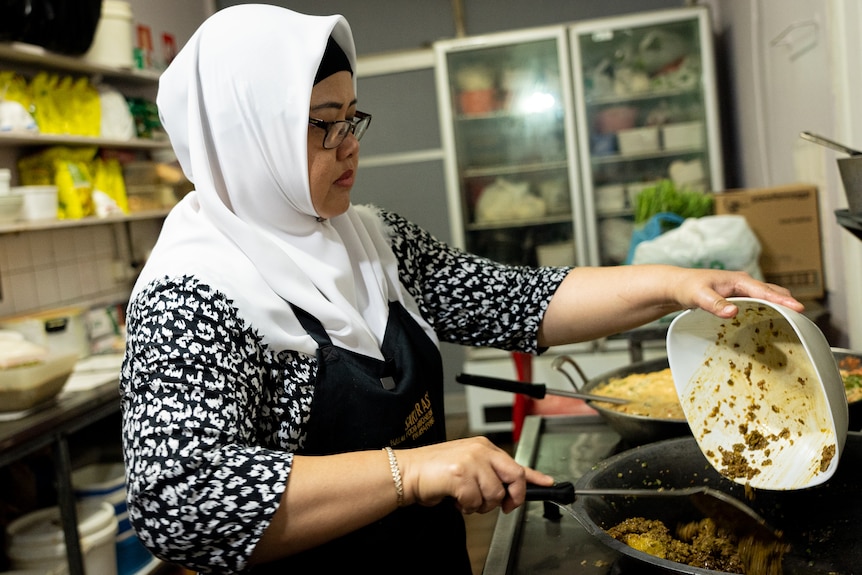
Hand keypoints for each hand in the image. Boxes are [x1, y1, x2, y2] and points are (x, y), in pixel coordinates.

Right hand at [396, 437, 553, 513]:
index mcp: (484, 447)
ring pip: (494, 495)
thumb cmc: (435, 471)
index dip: (535, 476)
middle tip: (504, 506)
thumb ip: (489, 474)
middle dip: (512, 497)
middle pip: (514, 477)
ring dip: (481, 505)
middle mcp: (480, 451)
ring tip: (465, 498)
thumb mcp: (468, 466)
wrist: (408, 471)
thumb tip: (509, 492)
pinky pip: (475, 501)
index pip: (516, 463)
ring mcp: (471, 462)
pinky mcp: (461, 475)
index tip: (549, 483)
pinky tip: (456, 499)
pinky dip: (466, 507)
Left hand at [671, 268, 803, 317]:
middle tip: (802, 321)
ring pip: (768, 297)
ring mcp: (742, 290)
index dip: (782, 300)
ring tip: (794, 323)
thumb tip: (732, 311)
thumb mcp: (698, 296)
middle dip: (788, 304)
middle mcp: (744, 283)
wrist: (677, 285)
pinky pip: (760, 302)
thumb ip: (715, 304)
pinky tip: (772, 322)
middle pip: (773, 292)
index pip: (765, 291)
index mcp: (738, 280)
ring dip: (780, 307)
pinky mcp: (739, 297)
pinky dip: (770, 309)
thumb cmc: (687, 288)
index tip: (798, 308)